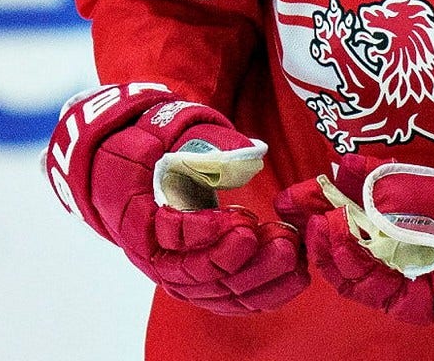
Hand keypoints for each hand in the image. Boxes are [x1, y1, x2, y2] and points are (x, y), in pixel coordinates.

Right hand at [45, 83, 305, 313]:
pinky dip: (265, 293)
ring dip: (260, 276)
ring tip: (292, 249)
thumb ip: (203, 143)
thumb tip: (248, 156)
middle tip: (281, 237)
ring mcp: (178, 273)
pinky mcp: (202, 282)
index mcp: (137, 216)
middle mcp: (155, 255)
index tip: (242, 217)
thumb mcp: (166, 132)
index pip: (167, 237)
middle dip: (240, 259)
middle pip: (195, 274)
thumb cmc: (153, 149)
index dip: (204, 232)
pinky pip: (231, 300)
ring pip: (218, 293)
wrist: (136, 172)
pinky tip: (297, 276)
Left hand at [280, 155, 433, 338]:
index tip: (327, 217)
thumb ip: (415, 195)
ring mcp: (413, 260)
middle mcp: (408, 283)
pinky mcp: (422, 237)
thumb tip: (357, 175)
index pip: (363, 279)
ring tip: (306, 190)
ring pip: (362, 242)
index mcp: (418, 297)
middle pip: (351, 260)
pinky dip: (363, 201)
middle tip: (293, 200)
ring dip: (333, 214)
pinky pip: (385, 224)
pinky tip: (349, 176)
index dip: (339, 250)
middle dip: (320, 229)